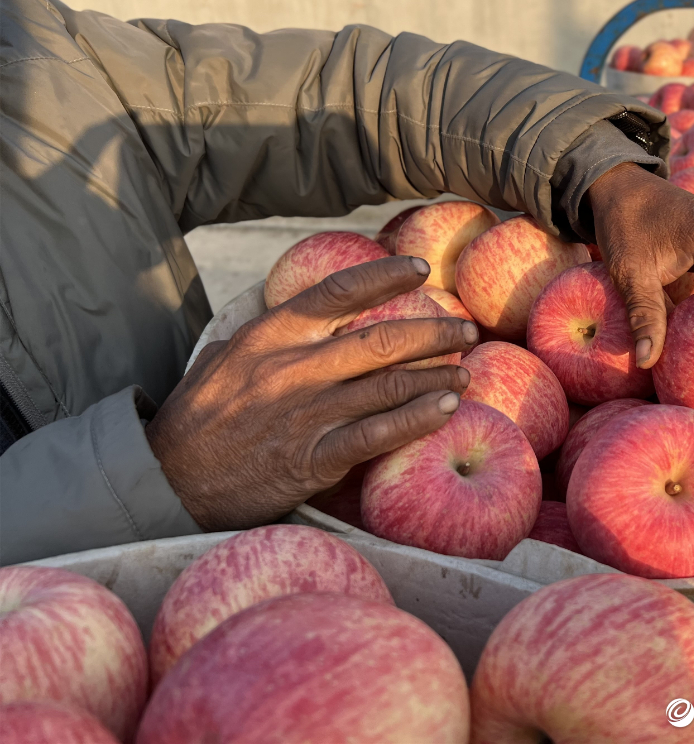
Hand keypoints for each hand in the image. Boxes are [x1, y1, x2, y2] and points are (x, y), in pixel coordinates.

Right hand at [146, 256, 477, 530]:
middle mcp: (295, 367)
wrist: (172, 480)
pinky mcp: (315, 456)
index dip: (385, 275)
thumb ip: (263, 331)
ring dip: (436, 375)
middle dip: (433, 330)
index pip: (338, 291)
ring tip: (465, 371)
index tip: (420, 269)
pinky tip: (447, 408)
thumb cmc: (197, 418)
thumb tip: (292, 309)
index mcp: (272, 335)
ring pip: (388, 383)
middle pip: (381, 338)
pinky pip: (378, 434)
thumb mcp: (222, 358)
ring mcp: (308, 412)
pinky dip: (418, 419)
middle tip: (465, 330)